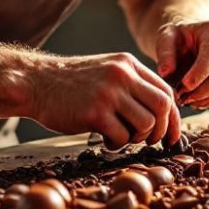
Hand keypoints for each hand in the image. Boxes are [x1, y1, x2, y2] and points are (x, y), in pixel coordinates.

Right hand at [28, 52, 179, 147]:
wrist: (35, 83)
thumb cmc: (72, 84)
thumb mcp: (107, 71)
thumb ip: (132, 84)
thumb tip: (163, 112)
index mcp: (128, 64)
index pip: (166, 91)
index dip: (173, 117)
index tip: (172, 135)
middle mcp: (122, 75)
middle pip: (163, 107)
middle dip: (161, 130)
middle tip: (148, 140)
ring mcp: (108, 93)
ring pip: (146, 124)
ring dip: (137, 138)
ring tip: (121, 137)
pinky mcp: (94, 113)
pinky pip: (122, 137)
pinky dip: (117, 144)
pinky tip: (105, 140)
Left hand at [156, 20, 208, 109]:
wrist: (189, 41)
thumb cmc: (178, 38)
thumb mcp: (166, 37)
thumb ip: (165, 52)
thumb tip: (166, 72)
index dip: (200, 72)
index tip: (185, 85)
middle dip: (205, 90)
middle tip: (184, 98)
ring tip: (188, 101)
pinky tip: (198, 102)